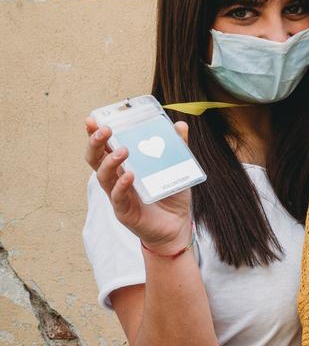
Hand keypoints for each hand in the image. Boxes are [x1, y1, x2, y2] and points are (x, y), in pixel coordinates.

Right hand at [86, 115, 192, 254]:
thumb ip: (176, 147)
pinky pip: (118, 198)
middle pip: (95, 160)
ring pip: (103, 177)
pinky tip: (128, 176)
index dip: (95, 134)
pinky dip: (122, 186)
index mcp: (123, 166)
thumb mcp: (175, 168)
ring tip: (123, 151)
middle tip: (104, 130)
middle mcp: (116, 179)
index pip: (104, 148)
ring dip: (110, 162)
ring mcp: (118, 196)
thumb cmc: (170, 196)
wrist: (177, 226)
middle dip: (96, 143)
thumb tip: (180, 125)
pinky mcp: (125, 212)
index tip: (92, 119)